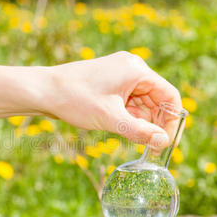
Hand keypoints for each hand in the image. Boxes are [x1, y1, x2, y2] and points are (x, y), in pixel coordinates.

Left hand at [46, 51, 181, 152]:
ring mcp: (121, 75)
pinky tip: (123, 129)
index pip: (170, 95)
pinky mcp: (111, 83)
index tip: (167, 142)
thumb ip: (139, 131)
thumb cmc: (75, 99)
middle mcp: (132, 69)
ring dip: (142, 122)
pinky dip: (130, 117)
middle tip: (152, 148)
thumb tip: (163, 143)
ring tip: (136, 141)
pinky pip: (130, 102)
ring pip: (143, 103)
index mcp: (137, 70)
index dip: (173, 120)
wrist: (43, 90)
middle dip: (156, 123)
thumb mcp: (110, 119)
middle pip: (157, 99)